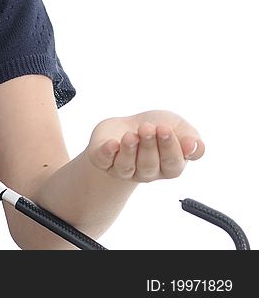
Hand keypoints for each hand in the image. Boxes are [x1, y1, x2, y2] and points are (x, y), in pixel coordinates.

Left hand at [86, 110, 204, 181]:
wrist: (127, 125)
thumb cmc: (156, 127)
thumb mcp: (178, 127)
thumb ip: (191, 138)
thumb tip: (193, 147)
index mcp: (169, 167)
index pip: (172, 163)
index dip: (169, 146)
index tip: (164, 128)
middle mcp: (146, 172)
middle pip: (149, 164)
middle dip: (148, 145)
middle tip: (147, 128)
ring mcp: (123, 169)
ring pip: (127, 165)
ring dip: (129, 150)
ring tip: (131, 135)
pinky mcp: (103, 160)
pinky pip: (104, 161)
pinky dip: (107, 153)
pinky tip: (112, 144)